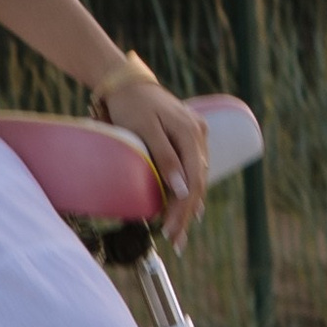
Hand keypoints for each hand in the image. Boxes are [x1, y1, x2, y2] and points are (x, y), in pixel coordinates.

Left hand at [102, 71, 210, 245]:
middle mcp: (198, 135)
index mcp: (190, 133)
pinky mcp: (187, 138)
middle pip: (197, 183)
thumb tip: (183, 189)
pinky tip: (188, 207)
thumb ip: (165, 157)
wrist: (128, 83)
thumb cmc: (132, 105)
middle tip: (176, 243)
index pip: (193, 180)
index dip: (183, 209)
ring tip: (179, 231)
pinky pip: (192, 169)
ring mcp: (195, 136)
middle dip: (186, 214)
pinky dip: (188, 190)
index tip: (171, 232)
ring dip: (188, 206)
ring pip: (197, 177)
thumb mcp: (144, 129)